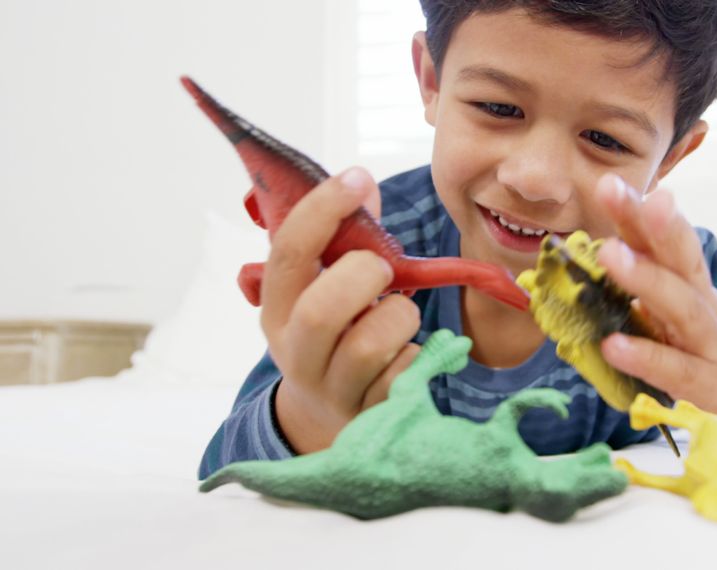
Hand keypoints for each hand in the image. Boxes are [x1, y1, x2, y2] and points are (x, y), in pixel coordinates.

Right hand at [262, 167, 420, 453]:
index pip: (288, 253)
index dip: (322, 211)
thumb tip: (364, 185)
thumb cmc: (335, 333)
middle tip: (383, 269)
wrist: (328, 416)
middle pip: (321, 312)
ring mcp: (329, 388)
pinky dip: (415, 355)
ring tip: (398, 315)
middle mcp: (295, 350)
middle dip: (363, 277)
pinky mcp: (367, 414)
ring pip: (369, 344)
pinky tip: (404, 355)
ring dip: (399, 316)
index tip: (356, 177)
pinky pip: (403, 374)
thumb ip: (346, 239)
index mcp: (277, 307)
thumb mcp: (326, 287)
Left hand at [593, 174, 716, 467]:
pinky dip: (645, 356)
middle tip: (612, 191)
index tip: (609, 182)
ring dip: (645, 276)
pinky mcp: (710, 384)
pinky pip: (676, 369)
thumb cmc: (715, 339)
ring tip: (609, 253)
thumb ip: (649, 278)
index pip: (664, 239)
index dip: (638, 211)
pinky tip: (612, 345)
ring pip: (681, 305)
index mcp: (691, 281)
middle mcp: (702, 302)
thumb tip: (597, 251)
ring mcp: (709, 342)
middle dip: (646, 223)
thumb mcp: (685, 304)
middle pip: (677, 257)